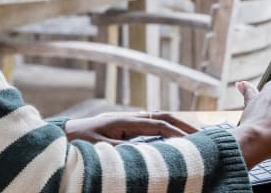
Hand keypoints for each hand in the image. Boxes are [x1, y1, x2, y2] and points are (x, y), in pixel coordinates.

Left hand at [64, 112, 197, 144]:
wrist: (66, 133)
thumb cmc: (80, 141)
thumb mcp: (101, 148)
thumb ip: (124, 150)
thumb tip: (147, 154)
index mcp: (126, 120)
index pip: (159, 125)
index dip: (178, 133)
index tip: (194, 143)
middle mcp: (130, 117)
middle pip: (164, 116)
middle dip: (184, 124)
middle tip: (204, 135)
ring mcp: (129, 120)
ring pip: (160, 119)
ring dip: (178, 126)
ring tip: (196, 136)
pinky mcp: (127, 126)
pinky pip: (152, 125)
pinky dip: (167, 129)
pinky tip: (175, 138)